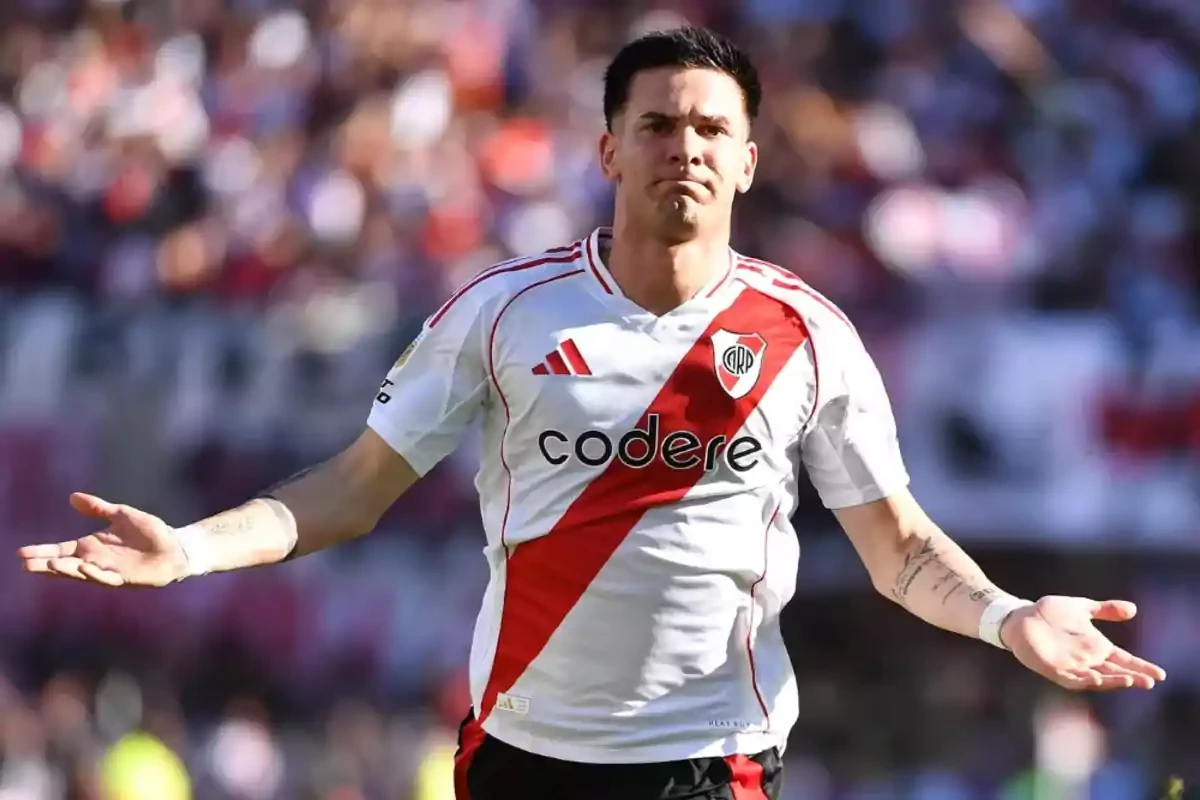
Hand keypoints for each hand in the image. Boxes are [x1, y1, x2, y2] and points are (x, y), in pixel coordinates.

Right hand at [16, 493, 186, 587]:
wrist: (176, 545)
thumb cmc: (150, 532)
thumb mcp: (121, 515)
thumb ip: (98, 508)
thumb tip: (72, 497)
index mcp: (91, 547)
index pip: (61, 550)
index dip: (42, 551)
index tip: (21, 553)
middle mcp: (96, 561)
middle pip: (65, 565)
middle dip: (46, 565)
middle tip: (26, 564)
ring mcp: (109, 571)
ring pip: (82, 574)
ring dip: (66, 570)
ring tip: (49, 564)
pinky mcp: (125, 578)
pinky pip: (106, 578)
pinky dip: (94, 574)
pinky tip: (82, 567)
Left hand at [1001, 595, 1166, 690]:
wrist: (1021, 616)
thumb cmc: (1050, 613)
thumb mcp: (1082, 608)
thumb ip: (1105, 610)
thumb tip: (1133, 609)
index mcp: (1096, 647)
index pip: (1123, 660)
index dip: (1140, 667)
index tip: (1160, 674)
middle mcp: (1087, 660)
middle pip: (1114, 672)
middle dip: (1132, 677)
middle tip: (1149, 681)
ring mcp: (1071, 666)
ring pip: (1097, 679)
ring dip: (1112, 681)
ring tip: (1129, 680)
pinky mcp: (1054, 670)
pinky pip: (1072, 679)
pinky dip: (1084, 680)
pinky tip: (1096, 678)